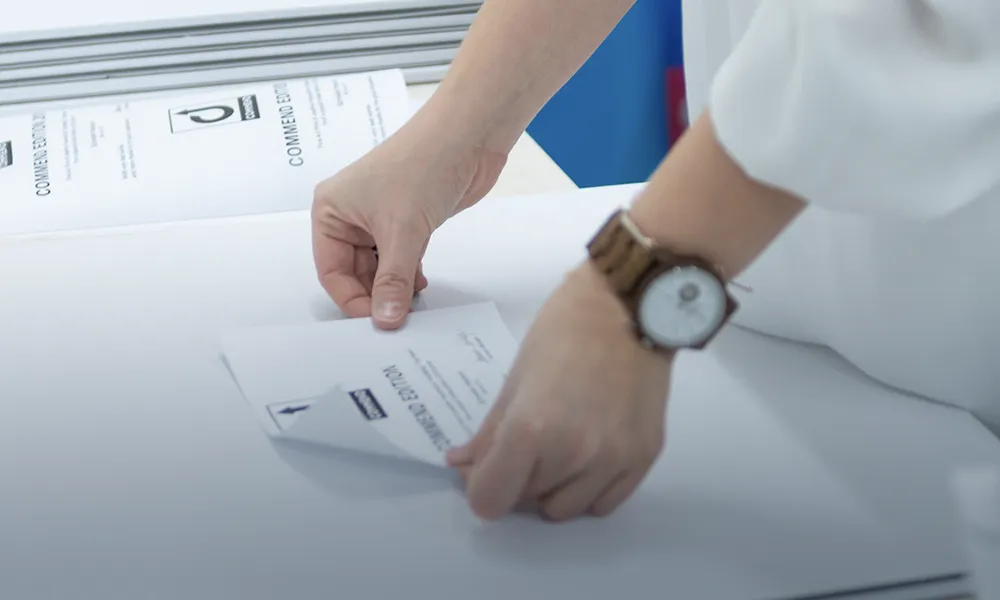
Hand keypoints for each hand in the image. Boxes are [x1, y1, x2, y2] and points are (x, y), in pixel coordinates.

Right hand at [311, 116, 506, 328]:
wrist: (467, 137)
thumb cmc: (424, 164)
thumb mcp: (403, 232)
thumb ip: (393, 281)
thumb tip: (385, 318)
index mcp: (331, 210)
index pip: (330, 270)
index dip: (351, 298)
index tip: (374, 319)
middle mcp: (350, 215)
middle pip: (353, 272)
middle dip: (374, 294)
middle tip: (395, 317)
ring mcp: (379, 218)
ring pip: (378, 267)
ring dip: (394, 287)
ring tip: (410, 304)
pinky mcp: (406, 221)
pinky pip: (399, 259)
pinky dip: (408, 275)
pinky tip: (420, 287)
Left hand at [447, 262, 673, 520]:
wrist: (630, 307)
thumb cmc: (564, 331)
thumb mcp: (515, 378)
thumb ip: (489, 431)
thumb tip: (462, 464)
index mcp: (531, 430)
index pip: (490, 501)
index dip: (481, 487)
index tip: (486, 467)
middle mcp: (573, 455)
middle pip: (526, 502)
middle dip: (517, 479)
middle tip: (525, 444)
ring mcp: (613, 461)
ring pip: (566, 509)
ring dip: (553, 488)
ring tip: (559, 448)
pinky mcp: (643, 458)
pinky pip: (604, 504)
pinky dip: (588, 489)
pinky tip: (588, 456)